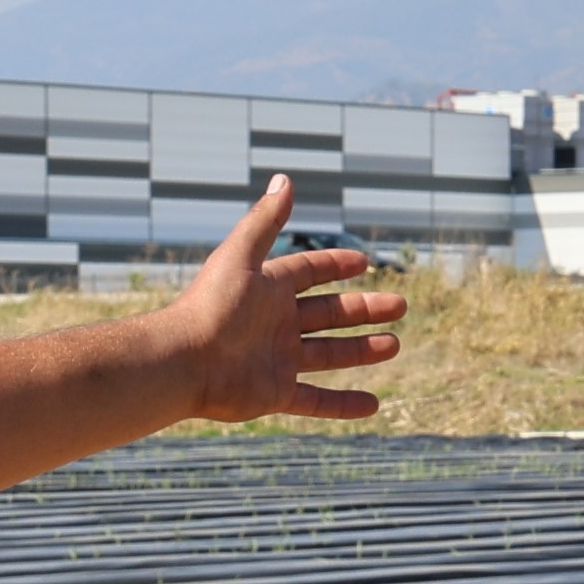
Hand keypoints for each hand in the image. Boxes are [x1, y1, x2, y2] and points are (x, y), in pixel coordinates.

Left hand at [166, 177, 405, 423]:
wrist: (183, 361)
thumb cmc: (210, 306)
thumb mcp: (241, 256)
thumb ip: (265, 221)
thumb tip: (284, 179)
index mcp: (268, 289)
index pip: (308, 272)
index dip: (335, 265)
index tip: (365, 262)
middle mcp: (275, 323)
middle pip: (328, 314)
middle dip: (364, 310)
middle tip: (400, 304)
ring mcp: (278, 359)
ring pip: (330, 354)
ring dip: (362, 350)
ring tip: (394, 344)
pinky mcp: (276, 393)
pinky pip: (317, 400)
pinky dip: (344, 404)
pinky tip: (373, 405)